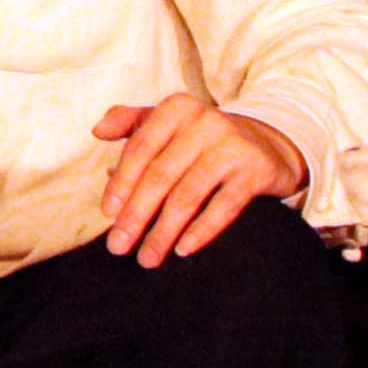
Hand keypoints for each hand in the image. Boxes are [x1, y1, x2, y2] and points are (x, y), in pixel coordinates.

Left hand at [92, 94, 303, 261]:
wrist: (269, 144)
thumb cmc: (203, 138)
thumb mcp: (169, 122)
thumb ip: (130, 121)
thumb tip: (97, 131)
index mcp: (176, 109)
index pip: (140, 150)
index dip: (121, 184)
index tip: (108, 215)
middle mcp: (205, 122)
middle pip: (160, 176)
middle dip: (135, 215)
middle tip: (118, 246)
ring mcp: (232, 146)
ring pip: (188, 195)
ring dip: (163, 231)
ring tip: (147, 258)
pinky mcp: (256, 170)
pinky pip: (224, 206)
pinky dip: (201, 230)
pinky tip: (182, 250)